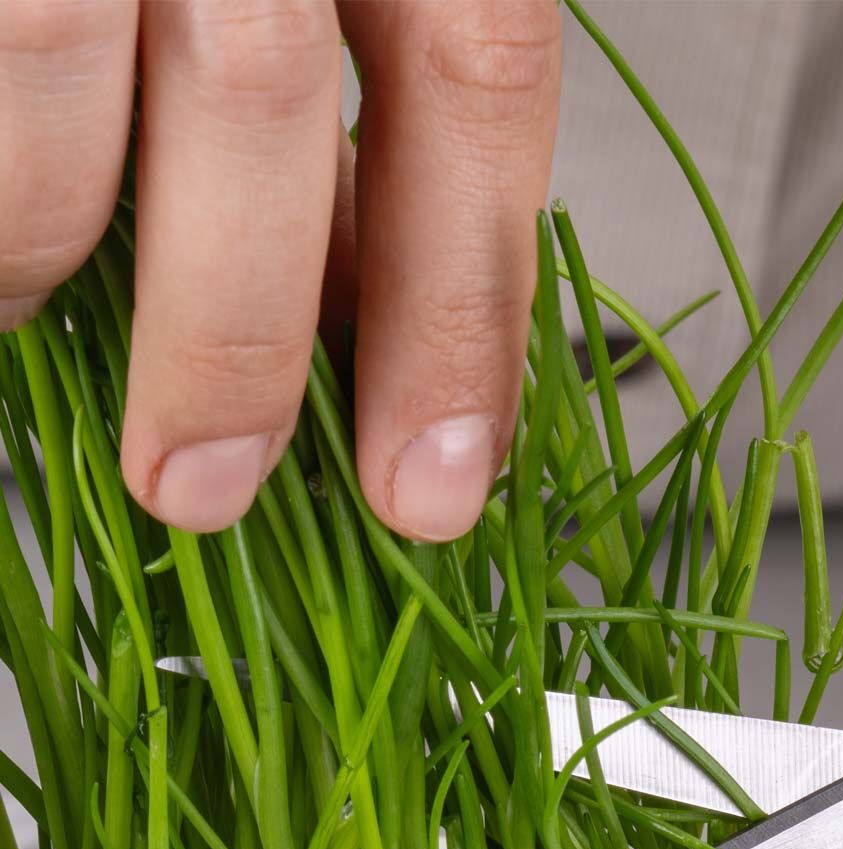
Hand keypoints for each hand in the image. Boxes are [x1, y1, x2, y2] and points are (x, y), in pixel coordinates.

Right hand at [0, 0, 560, 538]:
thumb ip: (363, 114)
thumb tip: (374, 328)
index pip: (475, 80)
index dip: (461, 310)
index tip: (435, 480)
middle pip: (259, 88)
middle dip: (233, 333)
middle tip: (206, 484)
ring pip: (49, 50)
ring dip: (39, 237)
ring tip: (28, 311)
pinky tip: (3, 248)